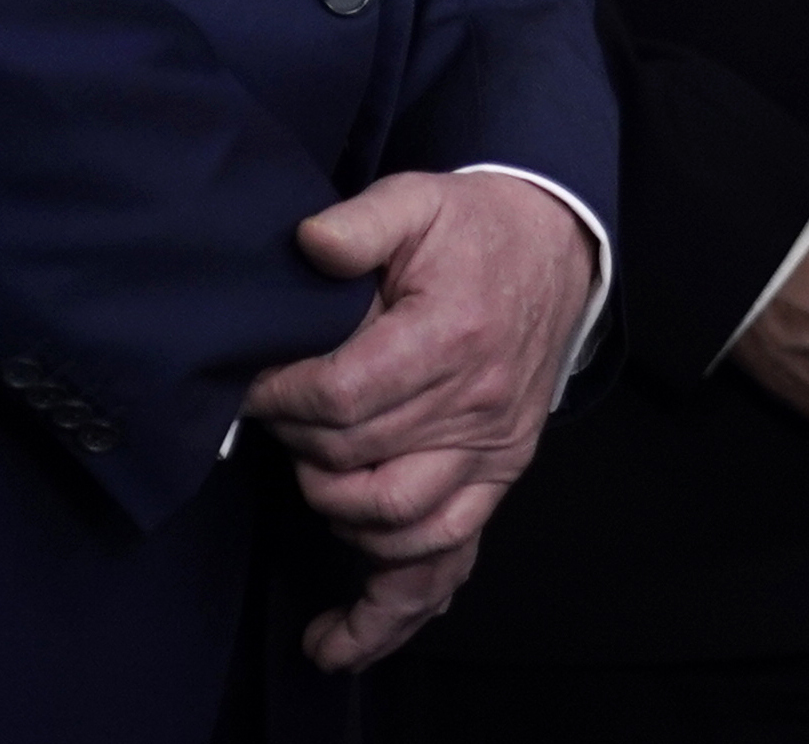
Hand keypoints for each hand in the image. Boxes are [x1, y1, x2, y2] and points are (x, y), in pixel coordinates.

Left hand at [242, 170, 597, 672]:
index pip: (343, 397)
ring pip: (395, 520)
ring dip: (333, 507)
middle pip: (355, 459)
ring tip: (306, 474)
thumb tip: (306, 245)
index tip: (253, 386)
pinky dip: (392, 589)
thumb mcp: (416, 199)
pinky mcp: (499, 475)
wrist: (555, 249)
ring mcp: (492, 449)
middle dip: (296, 443)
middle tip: (274, 415)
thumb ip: (358, 222)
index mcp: (450, 335)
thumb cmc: (474, 229)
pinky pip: (446, 552)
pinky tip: (343, 610)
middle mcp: (477, 404)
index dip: (282, 398)